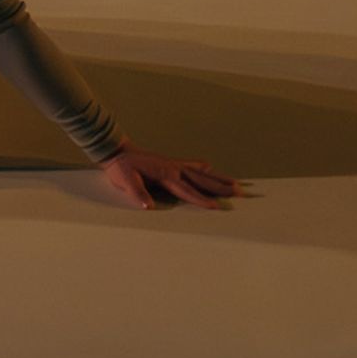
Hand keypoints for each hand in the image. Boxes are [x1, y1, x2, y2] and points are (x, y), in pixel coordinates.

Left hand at [98, 147, 244, 208]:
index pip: (187, 190)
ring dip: (218, 178)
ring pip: (201, 172)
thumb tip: (147, 206)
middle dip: (221, 188)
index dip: (201, 199)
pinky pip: (192, 165)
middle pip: (202, 180)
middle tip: (240, 193)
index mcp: (165, 175)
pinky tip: (211, 167)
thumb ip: (137, 193)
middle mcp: (174, 169)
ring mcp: (174, 164)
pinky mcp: (171, 163)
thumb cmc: (121, 167)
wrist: (116, 150)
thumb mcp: (125, 180)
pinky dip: (203, 167)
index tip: (217, 207)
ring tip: (235, 183)